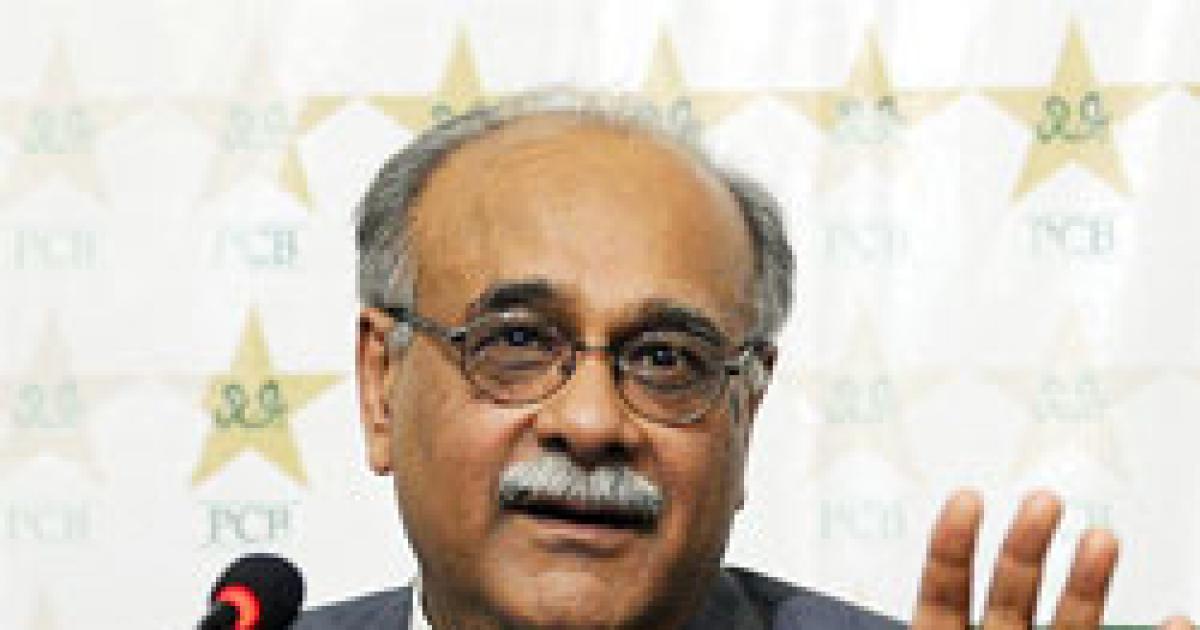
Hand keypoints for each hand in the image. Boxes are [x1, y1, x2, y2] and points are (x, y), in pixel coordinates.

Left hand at [912, 489, 1192, 628]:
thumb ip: (927, 621)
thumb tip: (843, 620)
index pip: (944, 586)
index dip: (951, 544)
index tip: (967, 497)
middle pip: (1011, 591)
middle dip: (1026, 544)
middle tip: (1044, 500)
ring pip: (1070, 622)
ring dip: (1088, 581)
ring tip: (1102, 538)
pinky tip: (1176, 622)